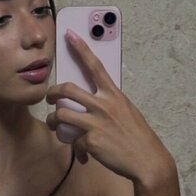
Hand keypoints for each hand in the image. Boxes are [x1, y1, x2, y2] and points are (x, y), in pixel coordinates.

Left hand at [46, 29, 173, 182]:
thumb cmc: (137, 136)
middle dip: (52, 92)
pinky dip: (76, 149)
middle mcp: (103, 105)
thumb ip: (108, 104)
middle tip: (49, 97)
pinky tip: (84, 156)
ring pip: (61, 115)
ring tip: (55, 125)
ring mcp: (95, 123)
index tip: (69, 34)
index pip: (94, 65)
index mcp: (114, 94)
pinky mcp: (90, 141)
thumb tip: (90, 103)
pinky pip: (73, 141)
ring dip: (53, 120)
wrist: (146, 160)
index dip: (80, 48)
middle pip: (67, 89)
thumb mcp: (126, 111)